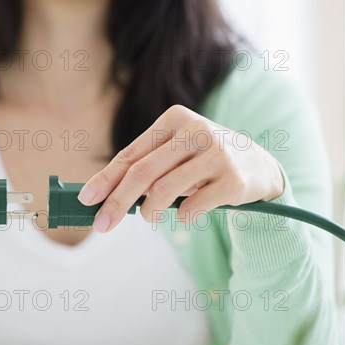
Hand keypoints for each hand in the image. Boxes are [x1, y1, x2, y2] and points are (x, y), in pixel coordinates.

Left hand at [78, 105, 283, 231]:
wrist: (259, 166)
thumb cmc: (202, 161)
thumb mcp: (174, 154)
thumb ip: (143, 168)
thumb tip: (102, 196)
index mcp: (174, 119)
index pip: (130, 154)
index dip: (105, 179)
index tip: (85, 199)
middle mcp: (196, 130)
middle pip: (142, 172)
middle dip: (117, 201)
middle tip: (102, 225)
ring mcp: (217, 153)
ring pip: (164, 191)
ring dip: (149, 212)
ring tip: (150, 216)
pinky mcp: (233, 178)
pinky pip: (192, 207)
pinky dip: (182, 216)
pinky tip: (187, 212)